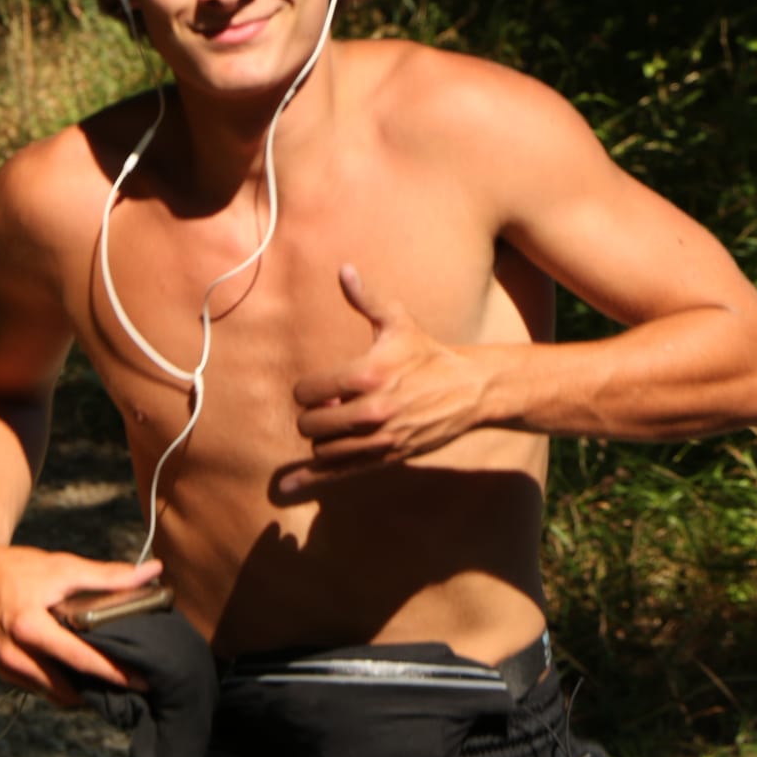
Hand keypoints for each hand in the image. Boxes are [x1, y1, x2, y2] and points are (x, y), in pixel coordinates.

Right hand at [0, 535, 161, 706]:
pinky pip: (39, 689)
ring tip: (112, 687)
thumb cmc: (17, 568)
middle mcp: (14, 655)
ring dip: (81, 694)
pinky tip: (83, 679)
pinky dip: (61, 687)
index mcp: (29, 628)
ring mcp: (6, 667)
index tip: (143, 682)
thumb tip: (153, 572)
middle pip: (67, 689)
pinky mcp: (2, 671)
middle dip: (100, 692)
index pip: (80, 660)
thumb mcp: (62, 567)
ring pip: (53, 695)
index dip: (113, 673)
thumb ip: (109, 576)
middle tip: (132, 690)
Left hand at [281, 264, 483, 495]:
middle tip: (325, 407)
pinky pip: (340, 473)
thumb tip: (344, 270)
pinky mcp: (387, 457)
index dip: (306, 389)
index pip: (309, 390)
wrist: (467, 390)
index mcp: (366, 374)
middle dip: (312, 416)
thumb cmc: (426, 353)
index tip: (316, 387)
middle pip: (311, 423)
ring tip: (334, 426)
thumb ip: (366, 299)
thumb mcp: (397, 323)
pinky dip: (312, 479)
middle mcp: (369, 411)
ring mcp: (378, 439)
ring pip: (324, 449)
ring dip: (322, 439)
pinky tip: (288, 486)